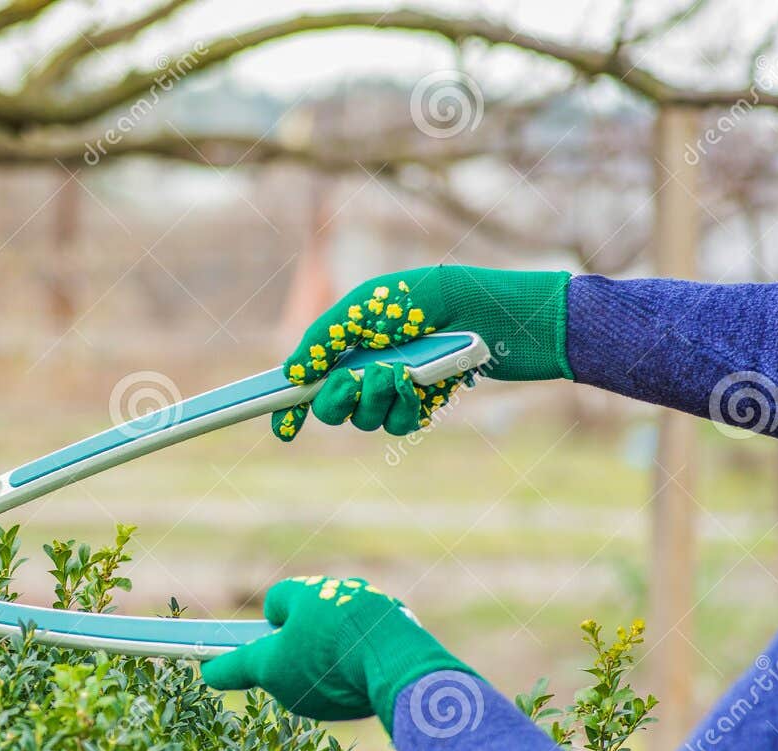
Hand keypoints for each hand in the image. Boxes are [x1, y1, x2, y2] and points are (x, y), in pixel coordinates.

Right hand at [200, 576, 473, 731]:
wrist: (399, 666)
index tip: (269, 653)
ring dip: (339, 652)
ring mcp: (377, 608)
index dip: (268, 628)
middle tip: (303, 676)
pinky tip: (369, 686)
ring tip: (341, 686)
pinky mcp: (405, 629)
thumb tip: (208, 671)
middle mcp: (343, 591)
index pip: (277, 600)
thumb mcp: (271, 670)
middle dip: (305, 643)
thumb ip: (238, 668)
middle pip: (313, 615)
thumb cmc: (324, 662)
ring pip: (347, 628)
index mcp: (306, 592)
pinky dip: (369, 661)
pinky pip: (377, 643)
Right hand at [271, 265, 570, 442]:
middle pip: (330, 408)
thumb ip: (326, 336)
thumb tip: (293, 374)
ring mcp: (393, 389)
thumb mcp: (370, 304)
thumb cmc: (435, 299)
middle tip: (356, 380)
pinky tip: (424, 384)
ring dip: (377, 399)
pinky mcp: (422, 404)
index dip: (288, 405)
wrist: (497, 317)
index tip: (280, 426)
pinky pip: (398, 424)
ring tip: (402, 372)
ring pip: (363, 420)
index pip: (307, 379)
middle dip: (338, 399)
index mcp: (347, 342)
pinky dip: (407, 407)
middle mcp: (365, 368)